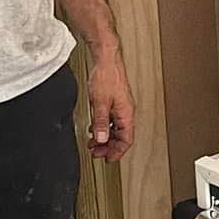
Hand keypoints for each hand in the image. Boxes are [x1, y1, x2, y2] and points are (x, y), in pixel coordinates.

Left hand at [86, 47, 134, 161]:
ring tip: (92, 143)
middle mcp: (126, 111)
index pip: (126, 140)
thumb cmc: (107, 76)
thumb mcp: (100, 103)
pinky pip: (111, 120)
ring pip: (116, 129)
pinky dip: (103, 127)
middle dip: (108, 147)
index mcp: (126, 113)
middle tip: (96, 153)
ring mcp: (121, 106)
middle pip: (121, 137)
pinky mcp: (115, 101)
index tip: (107, 159)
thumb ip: (100, 122)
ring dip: (104, 138)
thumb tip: (101, 139)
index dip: (117, 152)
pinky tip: (94, 128)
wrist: (106, 60)